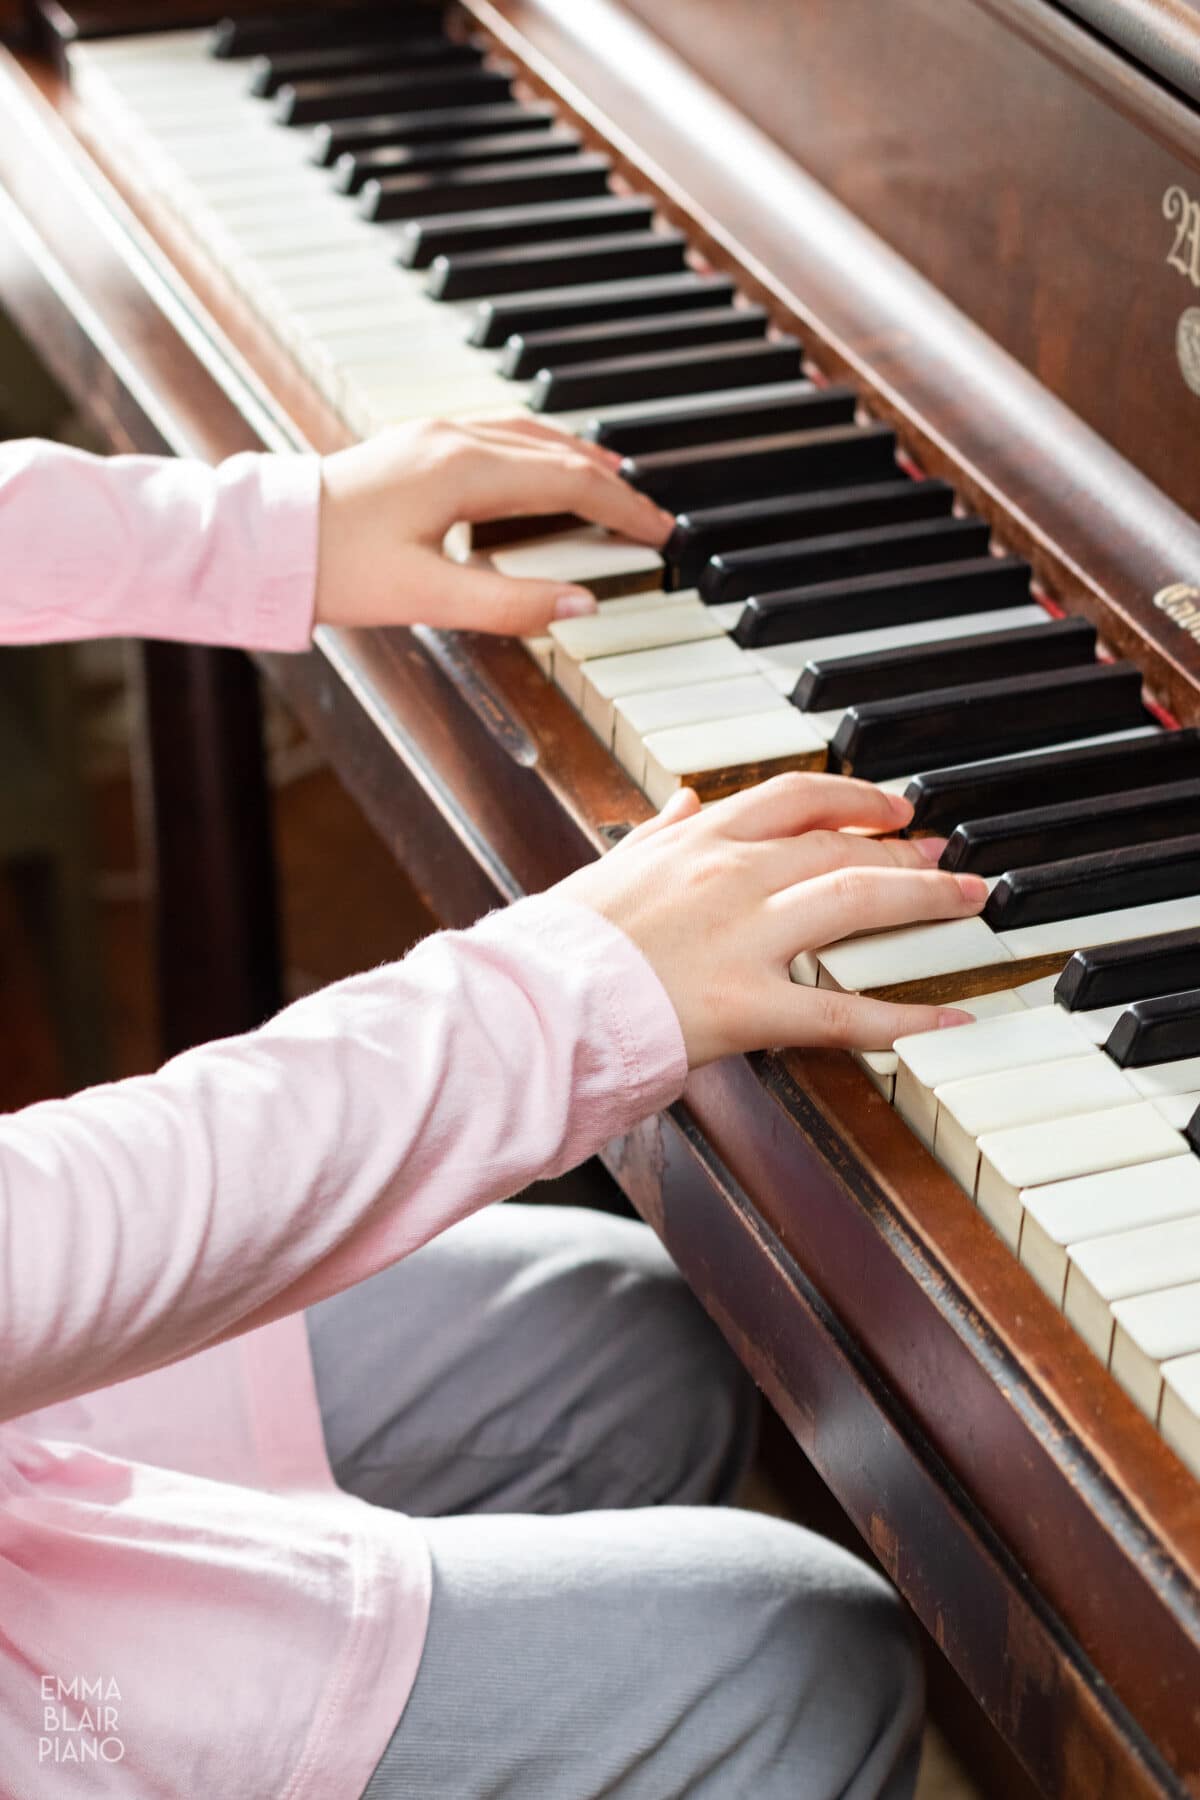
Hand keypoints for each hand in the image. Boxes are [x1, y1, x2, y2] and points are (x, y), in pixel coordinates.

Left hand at [314, 417, 672, 634]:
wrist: (262, 541)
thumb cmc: (334, 568)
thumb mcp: (426, 598)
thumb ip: (509, 605)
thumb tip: (583, 603)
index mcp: (463, 470)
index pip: (569, 483)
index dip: (622, 511)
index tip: (660, 534)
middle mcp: (452, 440)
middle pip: (557, 452)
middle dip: (611, 486)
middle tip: (650, 517)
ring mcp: (431, 435)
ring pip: (528, 435)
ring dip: (577, 460)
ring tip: (612, 487)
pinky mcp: (413, 445)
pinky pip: (497, 435)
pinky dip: (537, 451)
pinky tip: (540, 467)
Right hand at [557, 774, 987, 1066]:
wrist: (531, 1003)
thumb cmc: (560, 945)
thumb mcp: (608, 869)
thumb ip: (656, 832)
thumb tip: (683, 798)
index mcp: (694, 842)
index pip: (792, 797)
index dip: (853, 798)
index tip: (892, 806)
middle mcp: (727, 875)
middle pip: (839, 843)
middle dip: (904, 846)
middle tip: (946, 856)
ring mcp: (742, 937)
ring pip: (855, 898)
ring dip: (922, 894)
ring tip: (966, 900)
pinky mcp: (747, 1006)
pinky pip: (843, 1011)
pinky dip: (907, 1016)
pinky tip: (951, 1016)